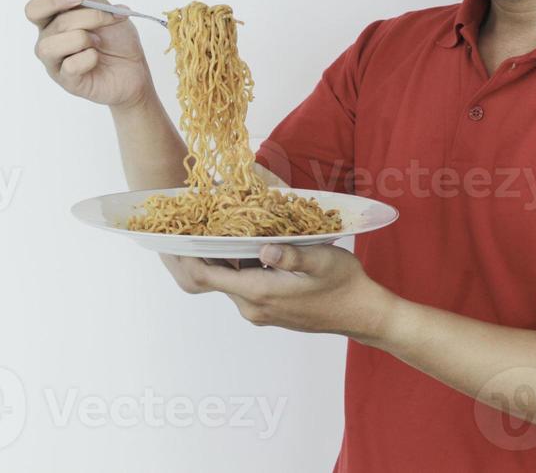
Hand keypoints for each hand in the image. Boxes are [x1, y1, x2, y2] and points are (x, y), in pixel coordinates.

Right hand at [26, 0, 153, 107]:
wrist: (135, 68)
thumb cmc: (118, 41)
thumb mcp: (105, 11)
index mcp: (53, 22)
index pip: (35, 8)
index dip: (54, 0)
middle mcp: (49, 42)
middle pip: (53, 24)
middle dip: (86, 17)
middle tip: (105, 19)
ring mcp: (55, 63)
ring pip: (52, 46)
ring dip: (82, 39)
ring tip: (97, 42)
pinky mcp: (67, 81)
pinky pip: (70, 65)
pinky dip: (89, 58)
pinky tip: (97, 59)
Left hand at [168, 243, 397, 342]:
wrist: (361, 313)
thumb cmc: (344, 283)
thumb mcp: (321, 260)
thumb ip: (291, 254)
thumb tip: (264, 247)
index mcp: (260, 293)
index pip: (208, 276)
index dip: (187, 256)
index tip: (174, 234)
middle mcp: (253, 307)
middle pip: (213, 278)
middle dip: (198, 252)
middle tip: (188, 222)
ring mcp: (260, 311)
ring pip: (228, 280)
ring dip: (219, 257)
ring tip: (213, 226)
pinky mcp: (268, 310)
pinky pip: (242, 285)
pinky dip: (235, 266)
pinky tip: (242, 244)